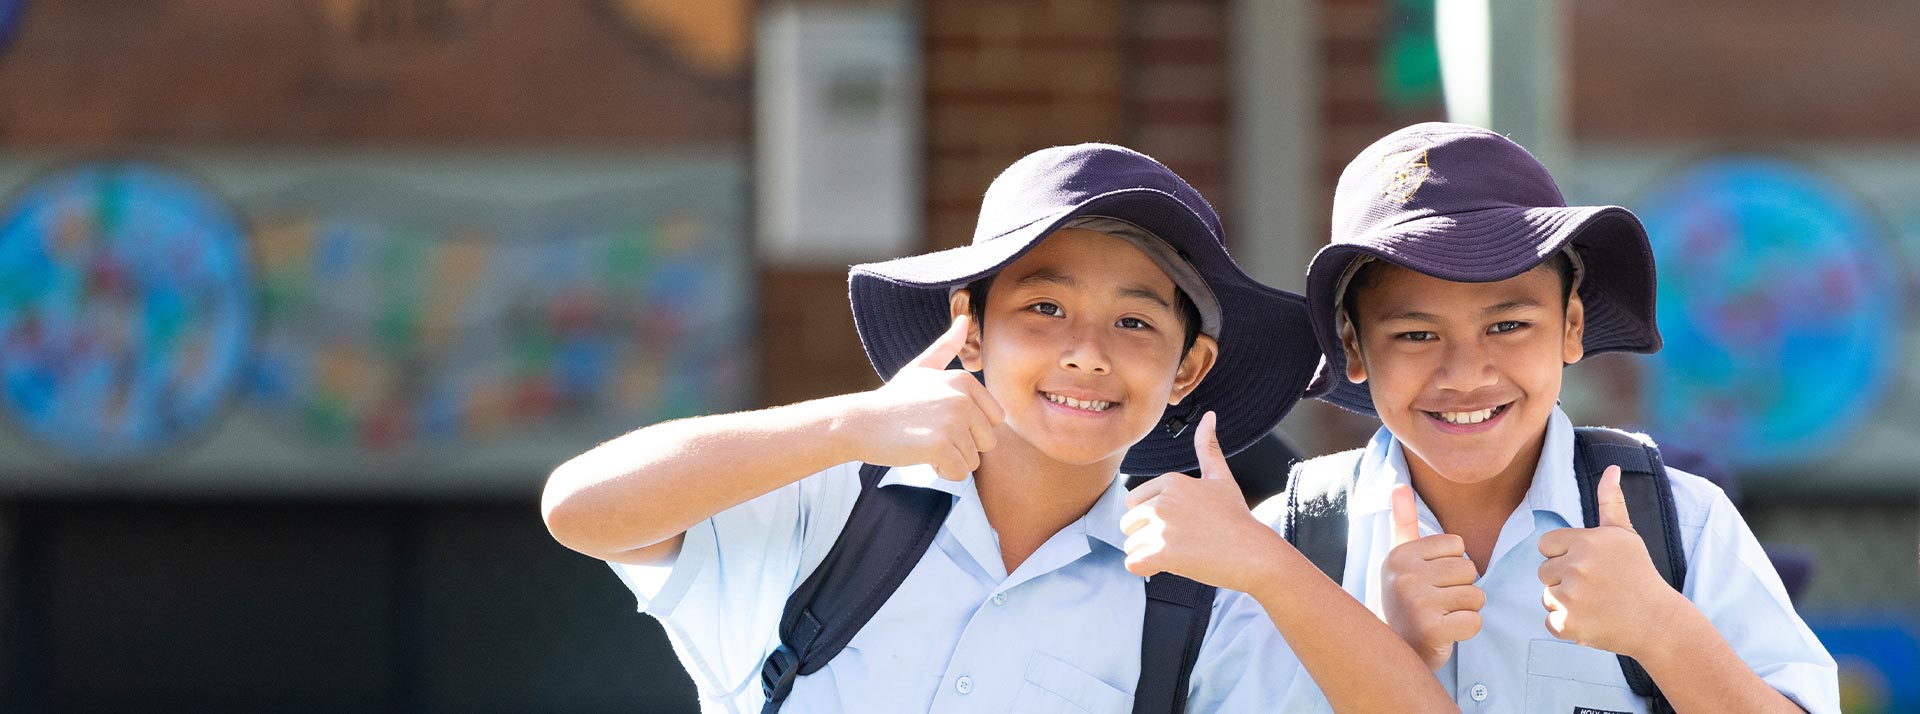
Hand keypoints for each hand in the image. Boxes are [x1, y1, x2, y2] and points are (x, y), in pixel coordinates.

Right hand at [847, 315, 1004, 480]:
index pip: (995, 420)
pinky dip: (942, 471)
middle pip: (987, 442)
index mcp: (964, 380)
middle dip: (962, 446)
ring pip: (974, 460)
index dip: (970, 428)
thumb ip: (946, 347)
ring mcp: (953, 421)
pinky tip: (921, 455)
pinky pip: (960, 473)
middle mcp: (963, 398)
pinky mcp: (941, 445)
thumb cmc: (892, 400)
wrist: (859, 422)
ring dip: (951, 460)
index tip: (940, 420)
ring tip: (923, 443)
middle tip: (931, 434)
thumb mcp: (921, 368)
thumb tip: (964, 319)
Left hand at [1119, 412, 1280, 592]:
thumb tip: (1209, 416)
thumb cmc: (1237, 518)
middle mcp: (1161, 500)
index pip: (1133, 502)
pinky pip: (1133, 564)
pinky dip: (1147, 569)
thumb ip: (1208, 448)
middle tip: (1183, 540)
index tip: (1184, 522)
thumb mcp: (1221, 478)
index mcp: (1170, 481)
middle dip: (1148, 536)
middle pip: (1128, 524)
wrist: (1254, 554)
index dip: (1155, 518)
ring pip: (1130, 545)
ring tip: (1181, 552)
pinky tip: (1173, 565)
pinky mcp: (1161, 553)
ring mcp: (1161, 527)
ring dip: (1149, 554)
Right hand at [1379, 483, 1484, 670]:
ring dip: (1465, 610)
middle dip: (1461, 589)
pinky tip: (1445, 633)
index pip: (1458, 546)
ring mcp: (1416, 602)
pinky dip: (1466, 630)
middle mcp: (1404, 575)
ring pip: (1476, 595)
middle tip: (1436, 604)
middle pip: (1470, 570)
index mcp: (1400, 555)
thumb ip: (1404, 524)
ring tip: (1441, 617)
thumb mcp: (1399, 562)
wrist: (1393, 652)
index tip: (1429, 584)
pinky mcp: (1431, 629)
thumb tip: (1398, 486)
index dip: (1452, 567)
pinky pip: (1475, 620)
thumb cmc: (1404, 603)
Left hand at [1538, 465, 1686, 656]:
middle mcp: (1577, 567)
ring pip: (1547, 596)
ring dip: (1565, 603)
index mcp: (1586, 542)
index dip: (1564, 555)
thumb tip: (1612, 468)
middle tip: (1596, 586)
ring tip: (1596, 603)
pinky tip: (1593, 620)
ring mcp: (1571, 597)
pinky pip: (1551, 621)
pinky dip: (1568, 625)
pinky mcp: (1569, 624)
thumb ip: (1610, 502)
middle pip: (1543, 571)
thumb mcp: (1625, 535)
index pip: (1546, 545)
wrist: (1658, 621)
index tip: (1588, 564)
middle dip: (1563, 579)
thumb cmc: (1638, 574)